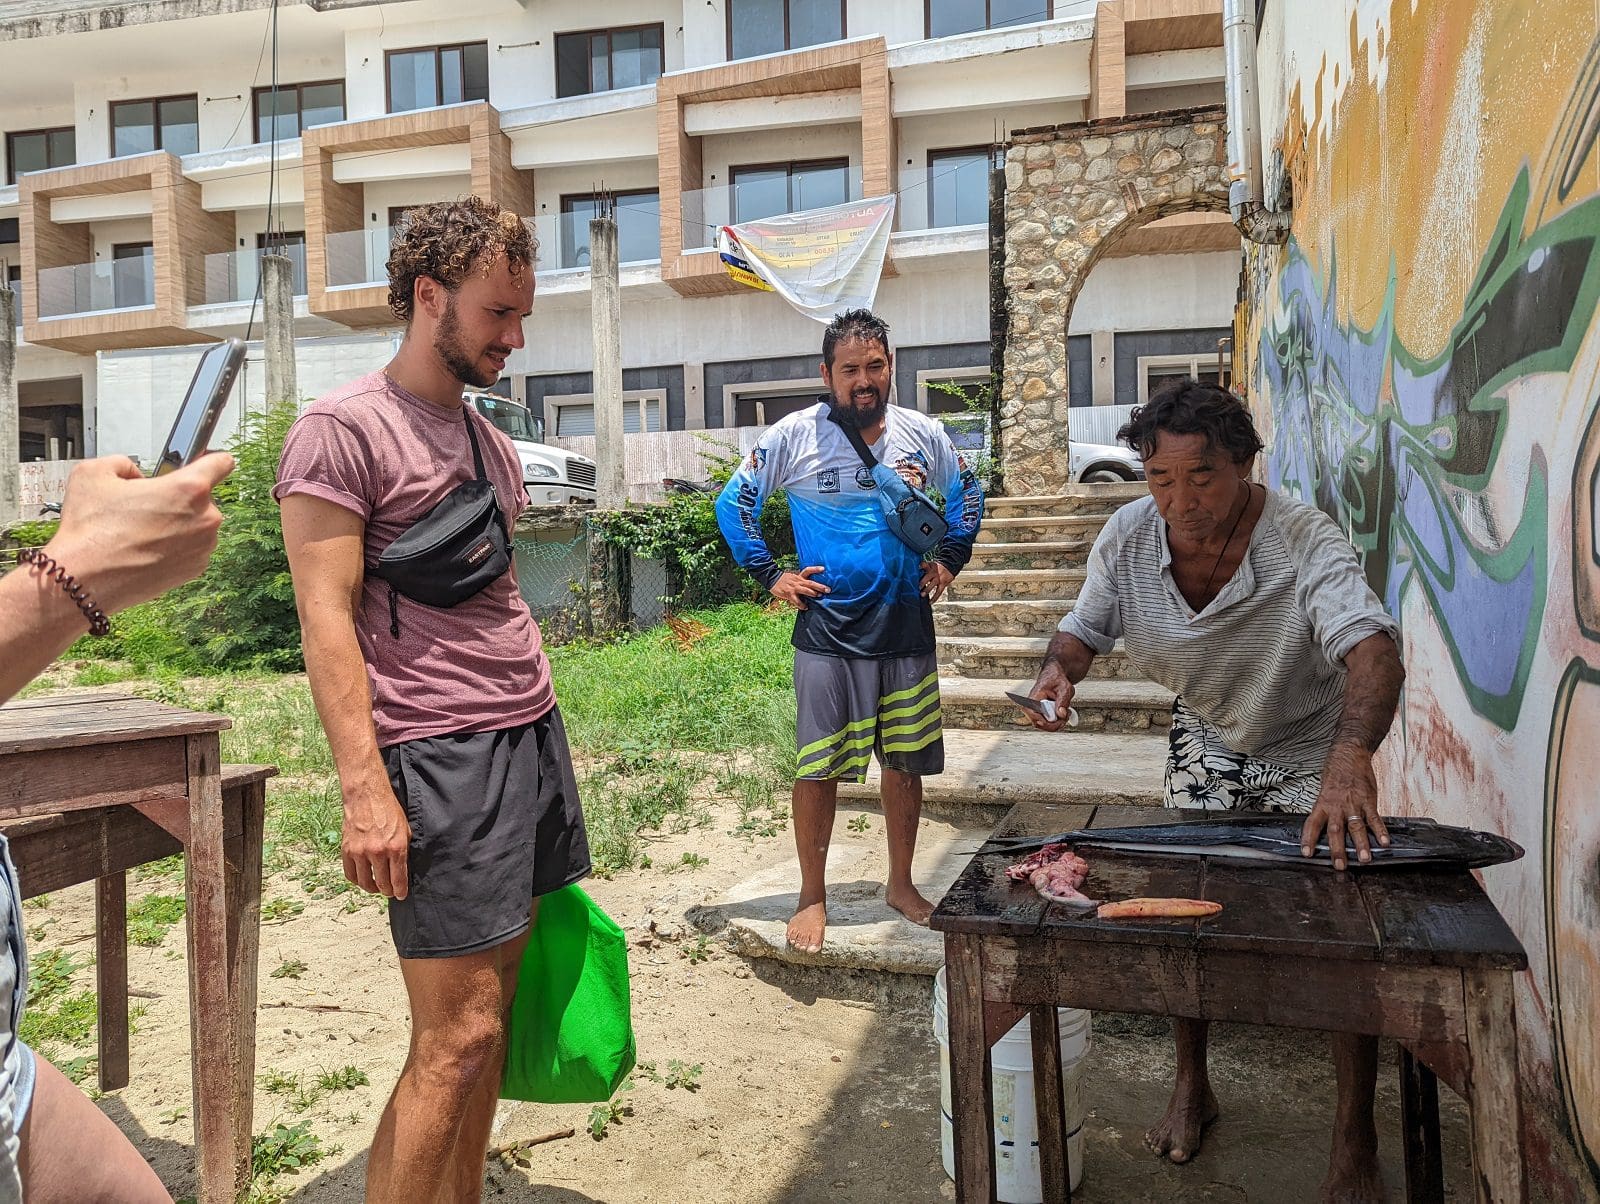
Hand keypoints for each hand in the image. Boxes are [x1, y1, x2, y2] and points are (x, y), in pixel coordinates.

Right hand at [43, 454, 234, 614]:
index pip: (222, 462)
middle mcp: (206, 519)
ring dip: (178, 523)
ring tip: (141, 529)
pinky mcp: (196, 569)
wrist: (85, 579)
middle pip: (203, 497)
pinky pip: (192, 548)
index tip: (201, 462)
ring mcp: (204, 547)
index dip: (210, 459)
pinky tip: (146, 548)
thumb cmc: (91, 530)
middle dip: (179, 497)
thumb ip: (124, 463)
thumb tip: (135, 474)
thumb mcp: (94, 472)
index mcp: (189, 489)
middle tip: (147, 505)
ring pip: (197, 524)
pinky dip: (175, 546)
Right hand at [342, 774, 411, 898]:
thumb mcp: (405, 829)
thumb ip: (403, 850)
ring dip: (372, 888)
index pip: (398, 879)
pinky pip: (350, 874)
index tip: (401, 895)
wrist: (366, 796)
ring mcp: (360, 852)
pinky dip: (357, 880)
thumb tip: (403, 869)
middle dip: (388, 891)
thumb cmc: (388, 810)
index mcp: (396, 847)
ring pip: (365, 882)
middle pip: (382, 884)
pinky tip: (363, 879)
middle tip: (390, 892)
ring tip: (376, 887)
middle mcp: (378, 852)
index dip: (400, 891)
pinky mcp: (347, 850)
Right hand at [770, 565, 829, 610]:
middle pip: (810, 582)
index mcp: (799, 576)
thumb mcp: (793, 577)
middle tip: (828, 589)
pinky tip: (805, 607)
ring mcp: (794, 587)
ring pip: (805, 590)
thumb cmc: (784, 580)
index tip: (824, 569)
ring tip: (818, 595)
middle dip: (819, 586)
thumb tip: (810, 586)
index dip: (816, 569)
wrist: (772, 579)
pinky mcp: (789, 593)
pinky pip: (796, 600)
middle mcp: (798, 581)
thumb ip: (801, 580)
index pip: (808, 570)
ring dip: (812, 593)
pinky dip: (801, 604)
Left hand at [920, 561, 954, 601]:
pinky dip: (934, 598)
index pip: (925, 565)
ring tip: (922, 595)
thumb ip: (923, 568)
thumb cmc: (936, 568)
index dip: (922, 565)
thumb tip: (915, 571)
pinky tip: (930, 602)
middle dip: (923, 581)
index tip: (919, 567)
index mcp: (930, 566)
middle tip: (919, 586)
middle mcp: (934, 572)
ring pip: (933, 584)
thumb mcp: (930, 565)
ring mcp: (939, 578)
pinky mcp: (943, 584)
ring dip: (928, 589)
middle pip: (928, 576)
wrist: (949, 567)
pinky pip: (939, 592)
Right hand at [1026, 658, 1076, 732]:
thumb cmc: (1057, 678)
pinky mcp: (1041, 714)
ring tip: (1066, 712)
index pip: (1031, 713)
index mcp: (1034, 697)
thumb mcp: (1064, 687)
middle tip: (1066, 716)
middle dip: (1054, 724)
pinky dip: (1056, 722)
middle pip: (1038, 723)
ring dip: (1057, 723)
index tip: (1053, 721)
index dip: (1042, 720)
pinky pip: (1047, 723)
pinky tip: (1062, 713)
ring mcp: (1036, 711)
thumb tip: (1061, 714)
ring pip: (1044, 725)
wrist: (1055, 675)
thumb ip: (1063, 701)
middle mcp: (1032, 706)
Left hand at [1300, 743, 1389, 869]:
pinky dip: (1380, 830)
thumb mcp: (1324, 792)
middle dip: (1337, 849)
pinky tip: (1384, 842)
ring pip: (1356, 826)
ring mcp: (1353, 803)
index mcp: (1322, 804)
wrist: (1349, 754)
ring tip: (1364, 859)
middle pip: (1335, 830)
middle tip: (1340, 866)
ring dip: (1361, 844)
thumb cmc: (1335, 775)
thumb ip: (1326, 810)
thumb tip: (1326, 831)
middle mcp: (1336, 805)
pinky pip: (1374, 817)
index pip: (1312, 824)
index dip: (1308, 839)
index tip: (1306, 853)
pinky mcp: (1368, 800)